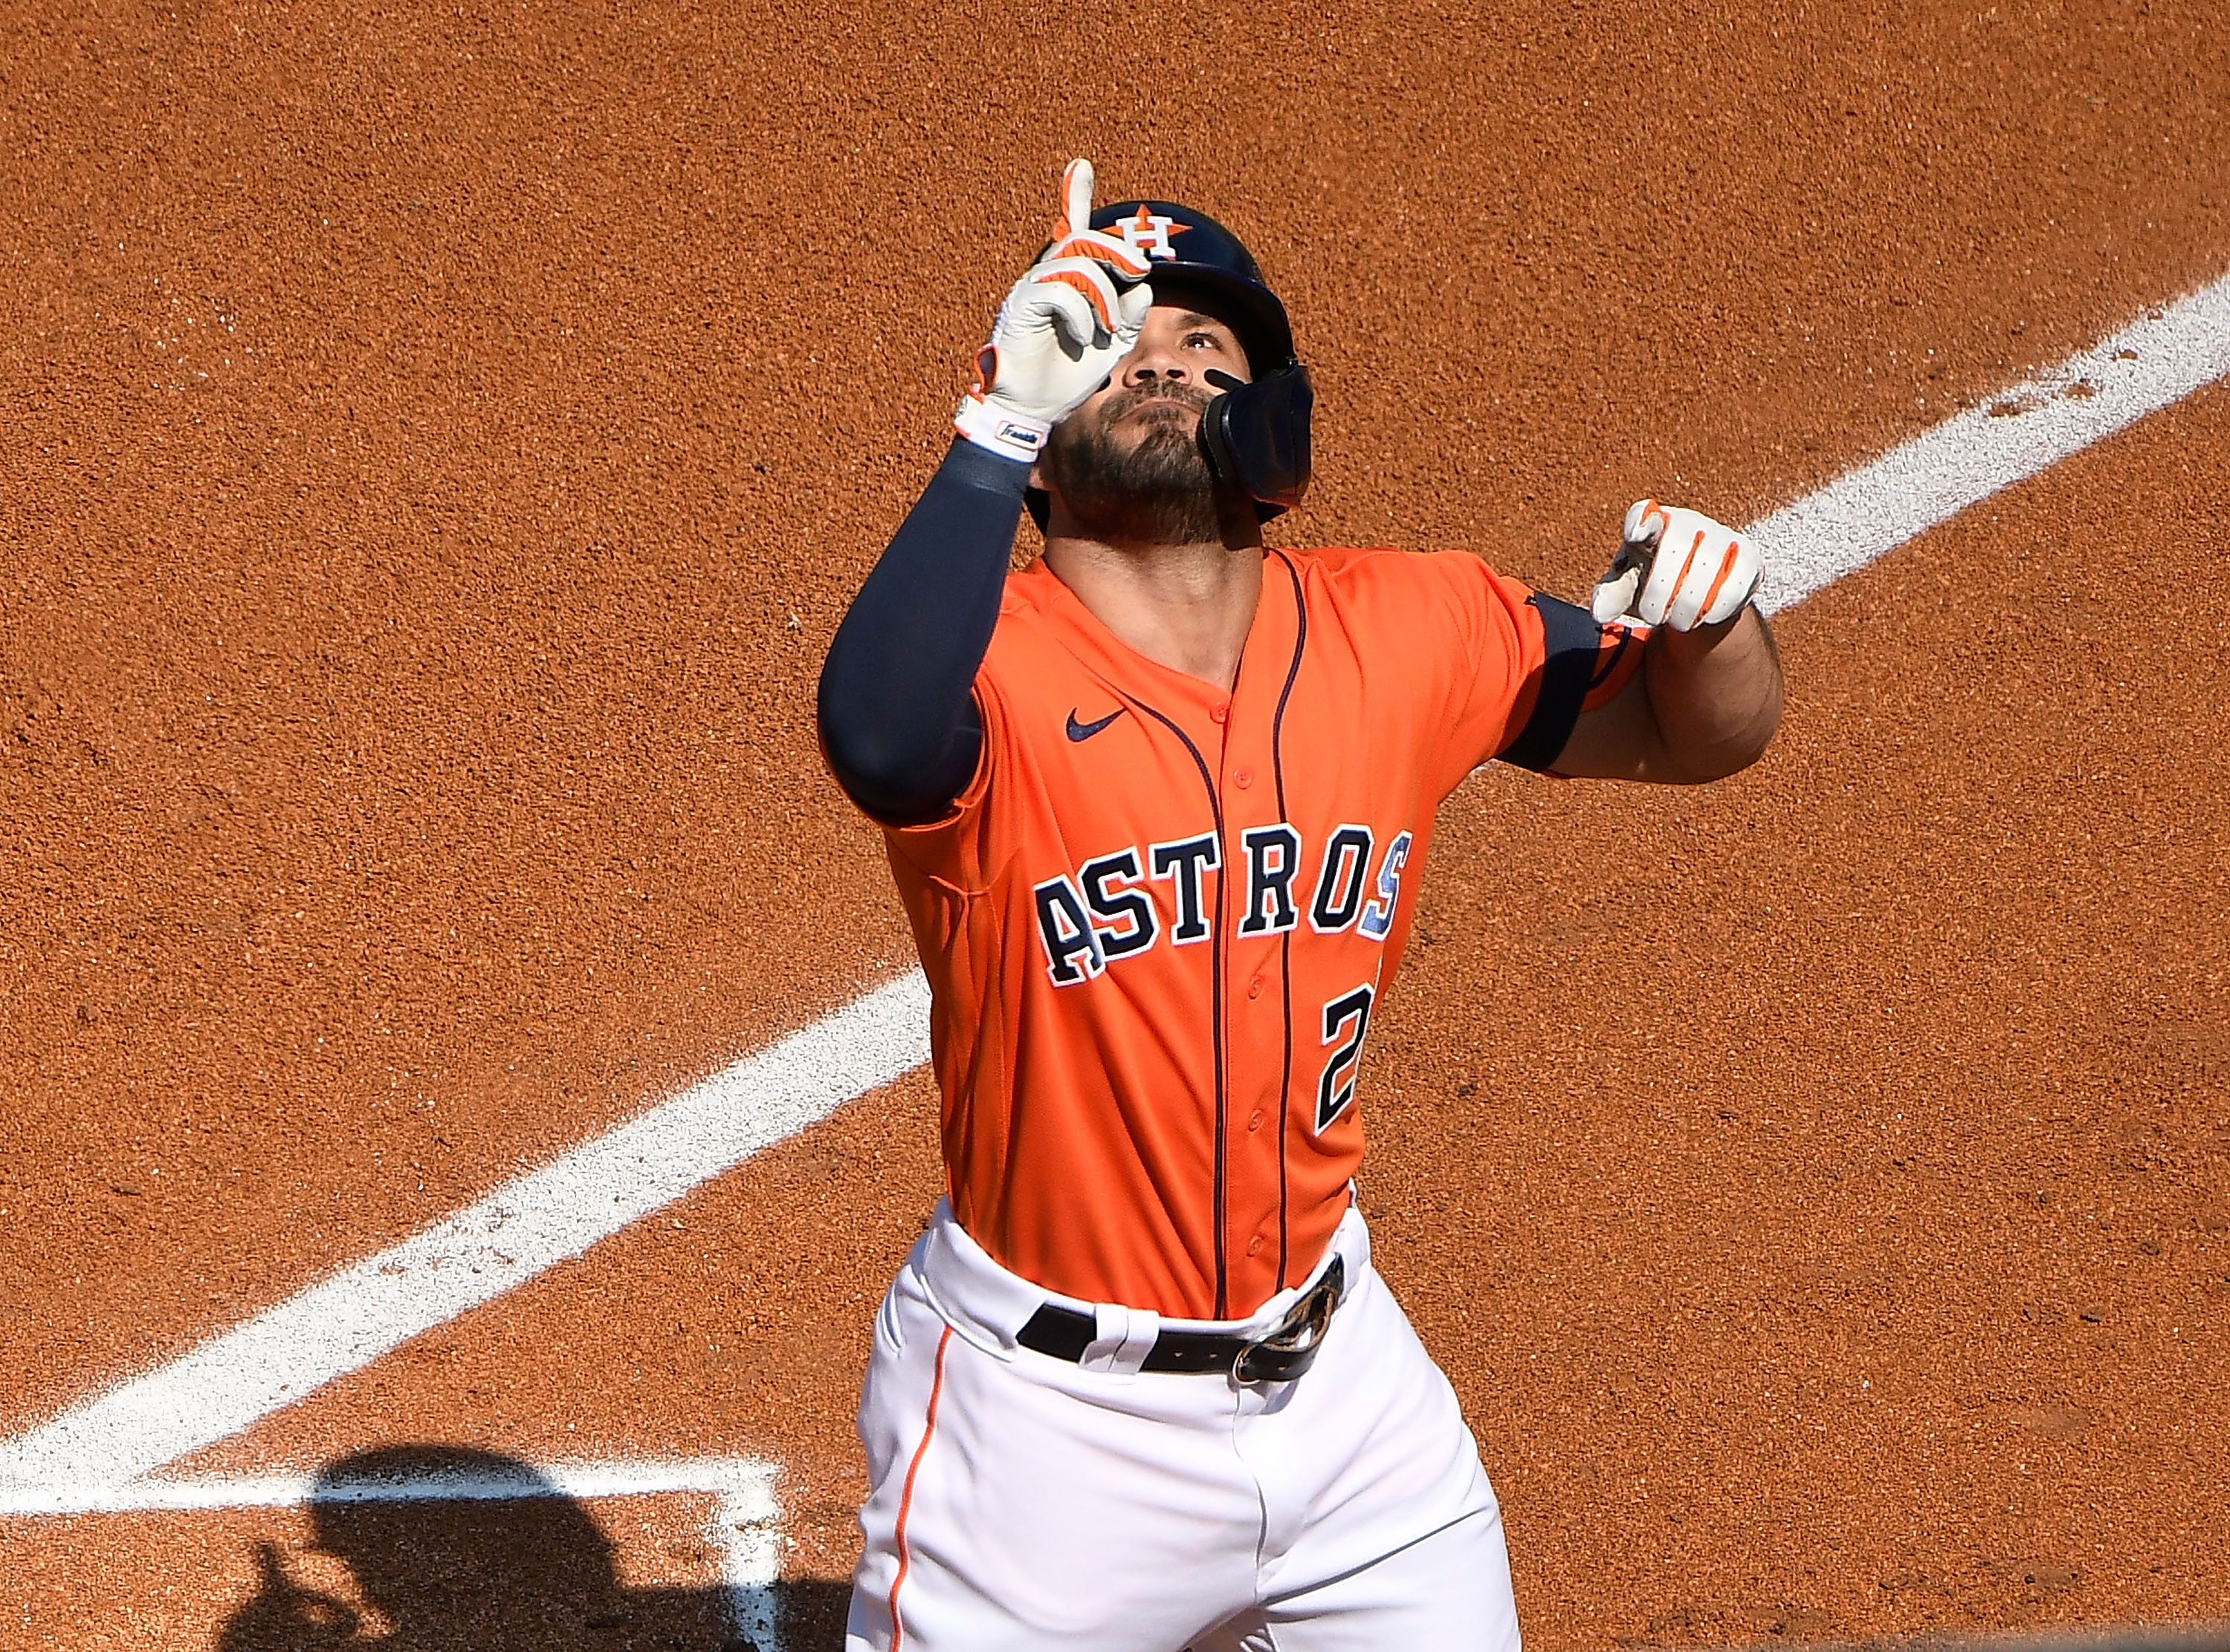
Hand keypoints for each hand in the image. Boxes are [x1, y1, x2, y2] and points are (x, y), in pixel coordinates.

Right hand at [953, 158, 1153, 461]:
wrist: (1033, 411)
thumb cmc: (1067, 376)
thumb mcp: (1112, 342)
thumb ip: (1129, 313)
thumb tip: (1143, 287)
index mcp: (1067, 281)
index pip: (1072, 231)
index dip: (1074, 197)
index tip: (1081, 166)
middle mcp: (1046, 277)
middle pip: (1084, 240)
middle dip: (1118, 250)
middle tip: (1139, 271)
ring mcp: (1030, 289)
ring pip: (1077, 264)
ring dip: (1103, 297)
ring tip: (1106, 329)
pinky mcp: (1020, 306)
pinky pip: (1059, 291)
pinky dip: (1081, 314)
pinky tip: (1085, 336)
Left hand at [1589, 499, 1761, 630]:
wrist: (1698, 596)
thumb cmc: (1653, 585)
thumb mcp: (1627, 590)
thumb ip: (1610, 596)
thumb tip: (1599, 612)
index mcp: (1652, 524)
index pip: (1644, 514)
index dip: (1641, 521)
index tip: (1635, 533)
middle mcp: (1688, 522)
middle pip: (1674, 552)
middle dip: (1659, 593)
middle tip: (1653, 616)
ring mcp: (1721, 536)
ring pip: (1705, 574)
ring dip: (1684, 609)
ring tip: (1675, 620)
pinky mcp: (1748, 557)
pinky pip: (1732, 589)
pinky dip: (1714, 611)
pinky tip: (1704, 616)